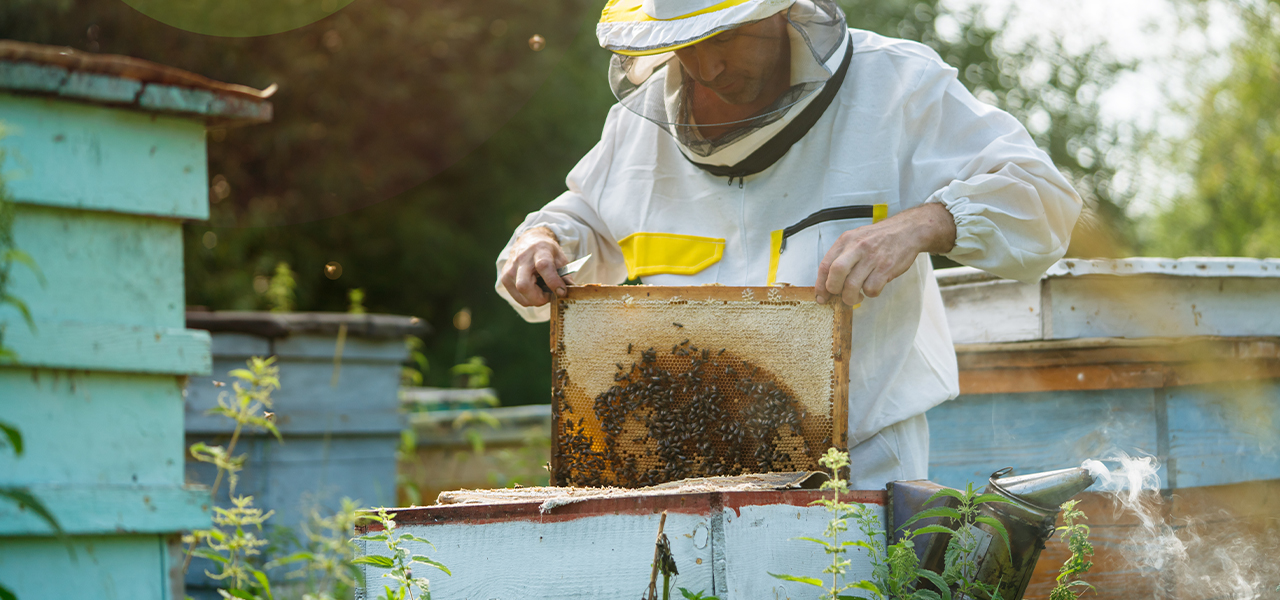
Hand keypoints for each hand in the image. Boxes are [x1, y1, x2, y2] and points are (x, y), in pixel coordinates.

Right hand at [501, 227, 571, 306]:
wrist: (528, 241)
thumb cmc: (546, 252)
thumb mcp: (560, 258)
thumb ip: (565, 275)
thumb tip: (570, 291)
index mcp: (539, 251)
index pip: (544, 267)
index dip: (553, 282)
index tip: (562, 292)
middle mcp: (521, 260)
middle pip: (524, 286)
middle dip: (540, 298)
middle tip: (550, 295)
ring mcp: (510, 269)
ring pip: (521, 296)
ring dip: (536, 300)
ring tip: (542, 291)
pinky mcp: (505, 278)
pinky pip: (518, 298)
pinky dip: (528, 299)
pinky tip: (534, 290)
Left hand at [815, 203, 956, 305]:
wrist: (908, 230)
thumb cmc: (879, 237)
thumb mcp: (856, 237)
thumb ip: (842, 255)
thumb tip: (828, 280)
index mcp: (846, 240)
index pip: (825, 264)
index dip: (820, 284)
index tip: (821, 297)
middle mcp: (857, 248)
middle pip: (836, 273)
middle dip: (834, 290)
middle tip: (839, 296)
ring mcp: (872, 258)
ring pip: (852, 286)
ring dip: (851, 298)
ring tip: (855, 296)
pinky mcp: (886, 268)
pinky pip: (871, 289)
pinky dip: (869, 294)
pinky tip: (872, 288)